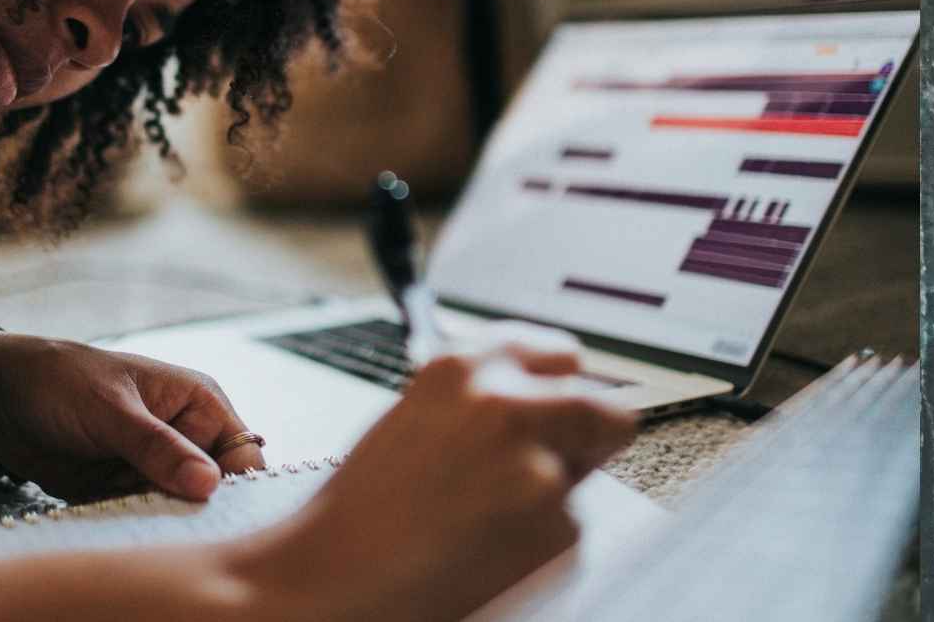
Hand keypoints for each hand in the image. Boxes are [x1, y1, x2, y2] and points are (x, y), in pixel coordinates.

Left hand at [0, 330, 265, 499]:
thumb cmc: (63, 382)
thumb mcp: (113, 411)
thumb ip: (159, 448)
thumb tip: (208, 484)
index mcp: (199, 406)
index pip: (241, 454)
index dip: (237, 485)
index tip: (215, 512)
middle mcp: (185, 438)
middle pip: (212, 489)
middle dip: (193, 508)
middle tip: (166, 517)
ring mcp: (154, 467)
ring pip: (176, 507)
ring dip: (157, 517)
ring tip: (128, 511)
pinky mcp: (123, 490)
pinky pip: (140, 516)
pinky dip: (129, 523)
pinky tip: (112, 516)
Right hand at [239, 337, 636, 621]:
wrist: (328, 579)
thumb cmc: (361, 511)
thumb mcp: (419, 416)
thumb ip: (483, 398)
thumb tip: (544, 400)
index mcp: (465, 365)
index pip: (562, 354)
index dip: (566, 387)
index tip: (566, 402)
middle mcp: (507, 403)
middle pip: (604, 407)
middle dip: (586, 437)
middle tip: (552, 465)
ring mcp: (536, 463)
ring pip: (586, 474)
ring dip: (557, 492)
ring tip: (488, 516)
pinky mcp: (554, 525)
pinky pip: (571, 528)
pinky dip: (541, 541)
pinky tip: (487, 547)